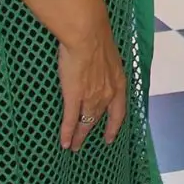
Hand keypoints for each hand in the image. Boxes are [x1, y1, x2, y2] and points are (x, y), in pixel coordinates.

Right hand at [58, 30, 126, 150]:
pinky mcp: (75, 97)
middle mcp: (108, 94)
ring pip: (86, 122)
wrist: (88, 37)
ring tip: (74, 146)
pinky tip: (64, 142)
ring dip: (79, 136)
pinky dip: (67, 133)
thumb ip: (104, 68)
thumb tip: (97, 68)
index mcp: (118, 83)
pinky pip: (71, 120)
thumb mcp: (108, 58)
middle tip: (84, 144)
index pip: (119, 111)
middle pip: (99, 118)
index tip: (110, 138)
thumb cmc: (97, 40)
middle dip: (91, 132)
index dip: (114, 126)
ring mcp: (91, 97)